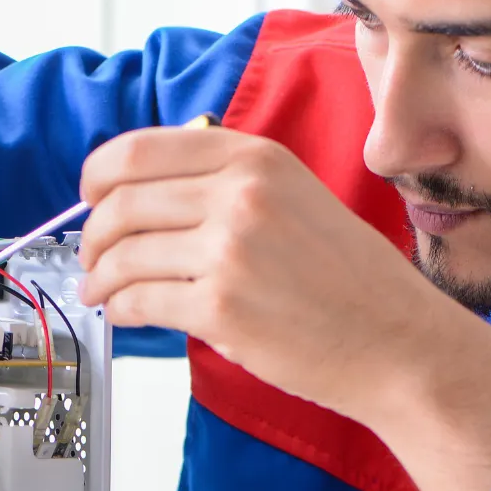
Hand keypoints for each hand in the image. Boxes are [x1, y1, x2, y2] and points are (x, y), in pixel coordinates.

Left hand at [76, 125, 490, 490]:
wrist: (400, 342)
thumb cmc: (354, 282)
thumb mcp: (296, 198)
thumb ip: (228, 184)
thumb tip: (147, 191)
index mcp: (257, 159)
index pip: (140, 148)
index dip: (98, 175)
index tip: (90, 195)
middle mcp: (241, 194)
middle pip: (122, 200)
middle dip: (93, 233)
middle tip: (92, 255)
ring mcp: (231, 250)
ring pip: (122, 253)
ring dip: (99, 277)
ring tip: (101, 291)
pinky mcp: (222, 308)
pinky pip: (140, 301)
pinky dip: (122, 309)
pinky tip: (127, 314)